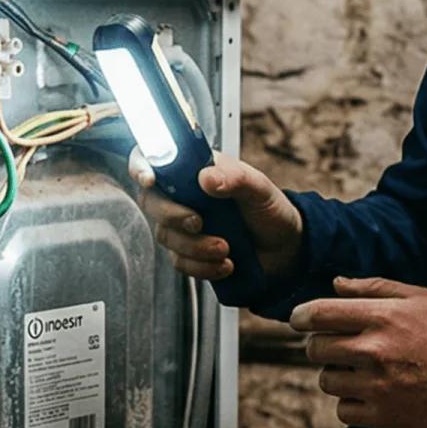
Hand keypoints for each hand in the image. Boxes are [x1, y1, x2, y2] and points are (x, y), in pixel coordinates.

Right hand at [130, 151, 302, 281]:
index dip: (142, 166)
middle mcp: (183, 196)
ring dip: (195, 247)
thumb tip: (205, 177)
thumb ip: (235, 178)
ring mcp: (183, 226)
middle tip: (199, 223)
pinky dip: (202, 267)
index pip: (154, 159)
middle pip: (152, 202)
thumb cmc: (269, 210)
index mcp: (195, 169)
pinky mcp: (189, 254)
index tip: (150, 180)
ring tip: (226, 248)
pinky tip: (226, 264)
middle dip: (173, 216)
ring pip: (166, 236)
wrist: (284, 248)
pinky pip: (180, 262)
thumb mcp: (259, 188)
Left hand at [289, 277, 426, 427]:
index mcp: (381, 317)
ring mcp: (376, 386)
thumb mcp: (420, 298)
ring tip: (364, 371)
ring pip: (326, 380)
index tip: (299, 320)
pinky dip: (352, 403)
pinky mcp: (382, 416)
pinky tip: (373, 394)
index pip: (319, 314)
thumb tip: (335, 284)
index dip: (301, 316)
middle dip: (321, 345)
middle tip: (339, 346)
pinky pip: (343, 410)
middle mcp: (373, 351)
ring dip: (337, 375)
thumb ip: (374, 288)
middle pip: (315, 348)